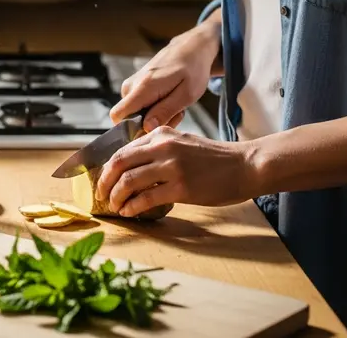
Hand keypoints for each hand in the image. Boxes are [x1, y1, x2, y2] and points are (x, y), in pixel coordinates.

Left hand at [95, 126, 256, 217]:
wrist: (245, 165)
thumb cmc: (215, 159)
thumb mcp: (183, 143)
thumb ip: (159, 149)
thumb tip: (132, 167)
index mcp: (162, 134)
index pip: (122, 150)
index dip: (107, 168)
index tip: (102, 181)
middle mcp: (163, 146)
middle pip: (119, 164)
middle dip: (104, 183)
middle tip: (100, 196)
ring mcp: (172, 166)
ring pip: (128, 182)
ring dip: (116, 197)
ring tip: (115, 207)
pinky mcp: (181, 187)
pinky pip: (146, 199)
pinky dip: (132, 207)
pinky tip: (129, 212)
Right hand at [111, 19, 221, 132]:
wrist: (191, 47)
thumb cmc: (193, 69)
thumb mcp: (187, 94)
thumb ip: (165, 112)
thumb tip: (146, 128)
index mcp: (143, 87)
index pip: (117, 115)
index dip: (130, 130)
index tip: (152, 131)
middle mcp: (132, 85)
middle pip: (129, 118)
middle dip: (150, 124)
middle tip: (175, 115)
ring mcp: (132, 83)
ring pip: (134, 112)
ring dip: (155, 116)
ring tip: (175, 105)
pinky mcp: (135, 84)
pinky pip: (138, 104)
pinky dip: (154, 108)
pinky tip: (170, 100)